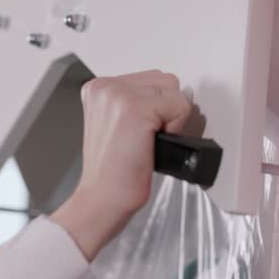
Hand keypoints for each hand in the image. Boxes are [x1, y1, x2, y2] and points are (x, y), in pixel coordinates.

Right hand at [50, 70, 191, 260]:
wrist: (101, 199)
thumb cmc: (111, 172)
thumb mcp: (116, 125)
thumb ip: (137, 103)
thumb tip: (179, 95)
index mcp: (98, 88)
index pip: (151, 80)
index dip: (156, 109)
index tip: (138, 133)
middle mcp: (106, 86)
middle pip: (165, 81)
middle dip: (164, 111)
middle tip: (142, 139)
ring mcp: (119, 95)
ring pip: (174, 92)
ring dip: (170, 119)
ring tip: (145, 141)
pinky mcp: (136, 108)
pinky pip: (180, 106)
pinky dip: (175, 129)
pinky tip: (151, 145)